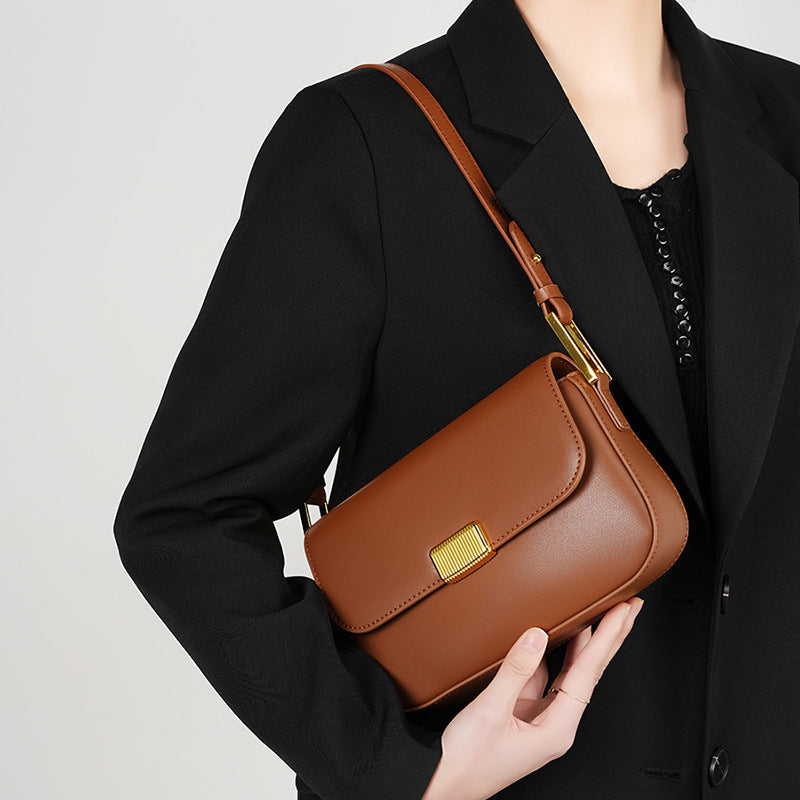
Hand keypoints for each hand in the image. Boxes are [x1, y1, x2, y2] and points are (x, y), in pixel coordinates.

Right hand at [421, 597, 643, 799]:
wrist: (445, 785)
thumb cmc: (467, 760)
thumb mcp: (490, 711)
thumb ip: (515, 671)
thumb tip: (537, 635)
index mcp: (557, 729)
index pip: (588, 674)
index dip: (606, 639)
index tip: (622, 612)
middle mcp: (555, 723)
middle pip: (589, 672)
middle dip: (610, 638)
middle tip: (629, 606)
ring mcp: (540, 717)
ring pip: (571, 672)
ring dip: (586, 642)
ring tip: (603, 613)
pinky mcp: (523, 711)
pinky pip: (546, 675)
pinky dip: (555, 652)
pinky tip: (559, 634)